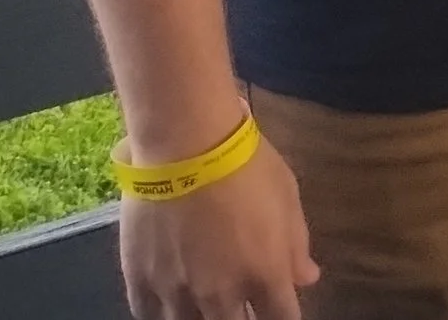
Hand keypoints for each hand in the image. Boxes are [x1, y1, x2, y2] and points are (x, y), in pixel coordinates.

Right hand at [119, 134, 316, 319]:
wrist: (186, 146)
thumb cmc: (248, 164)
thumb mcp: (287, 196)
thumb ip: (296, 244)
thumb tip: (306, 279)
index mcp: (264, 275)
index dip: (282, 318)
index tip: (278, 309)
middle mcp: (222, 296)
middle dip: (243, 319)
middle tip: (243, 305)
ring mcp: (178, 293)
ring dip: (203, 317)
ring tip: (207, 304)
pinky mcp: (141, 282)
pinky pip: (150, 316)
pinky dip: (164, 312)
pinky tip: (171, 302)